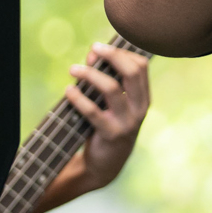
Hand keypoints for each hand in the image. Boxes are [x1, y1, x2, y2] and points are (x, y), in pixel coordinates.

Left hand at [61, 42, 150, 191]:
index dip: (120, 52)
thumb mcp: (114, 103)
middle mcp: (140, 108)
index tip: (100, 49)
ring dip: (89, 74)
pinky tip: (68, 91)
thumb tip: (92, 55)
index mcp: (143, 97)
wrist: (107, 163)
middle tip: (92, 49)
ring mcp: (127, 122)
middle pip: (131, 72)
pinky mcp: (110, 133)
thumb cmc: (107, 126)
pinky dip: (78, 98)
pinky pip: (92, 111)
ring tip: (73, 69)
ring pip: (111, 88)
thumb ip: (106, 79)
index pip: (141, 65)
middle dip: (111, 55)